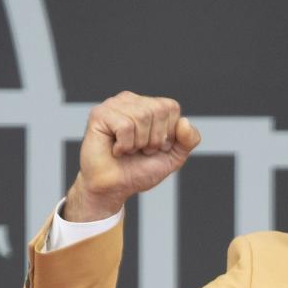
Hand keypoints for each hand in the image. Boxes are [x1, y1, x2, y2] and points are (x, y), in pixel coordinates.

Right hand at [65, 91, 200, 221]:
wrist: (115, 187)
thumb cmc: (140, 170)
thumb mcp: (174, 157)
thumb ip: (189, 140)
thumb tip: (184, 121)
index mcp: (150, 106)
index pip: (171, 107)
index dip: (168, 133)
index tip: (155, 147)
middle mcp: (132, 100)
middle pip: (158, 110)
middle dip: (154, 139)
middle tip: (140, 150)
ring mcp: (114, 105)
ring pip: (141, 116)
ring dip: (138, 143)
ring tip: (128, 150)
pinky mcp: (99, 114)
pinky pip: (124, 125)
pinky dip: (125, 145)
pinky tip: (116, 150)